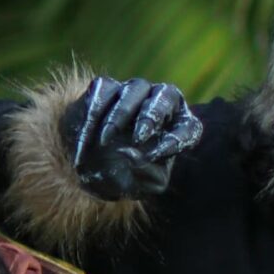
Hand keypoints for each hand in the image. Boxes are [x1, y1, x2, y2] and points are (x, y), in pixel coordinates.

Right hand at [58, 76, 201, 200]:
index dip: (175, 141)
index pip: (189, 128)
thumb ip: (147, 176)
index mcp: (179, 127)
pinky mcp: (106, 87)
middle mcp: (160, 102)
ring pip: (134, 90)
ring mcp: (133, 92)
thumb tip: (131, 152)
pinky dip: (93, 117)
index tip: (154, 155)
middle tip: (137, 138)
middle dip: (152, 116)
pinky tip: (84, 143)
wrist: (89, 165)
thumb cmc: (126, 174)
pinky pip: (103, 93)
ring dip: (121, 114)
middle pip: (167, 95)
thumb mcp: (142, 185)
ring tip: (105, 140)